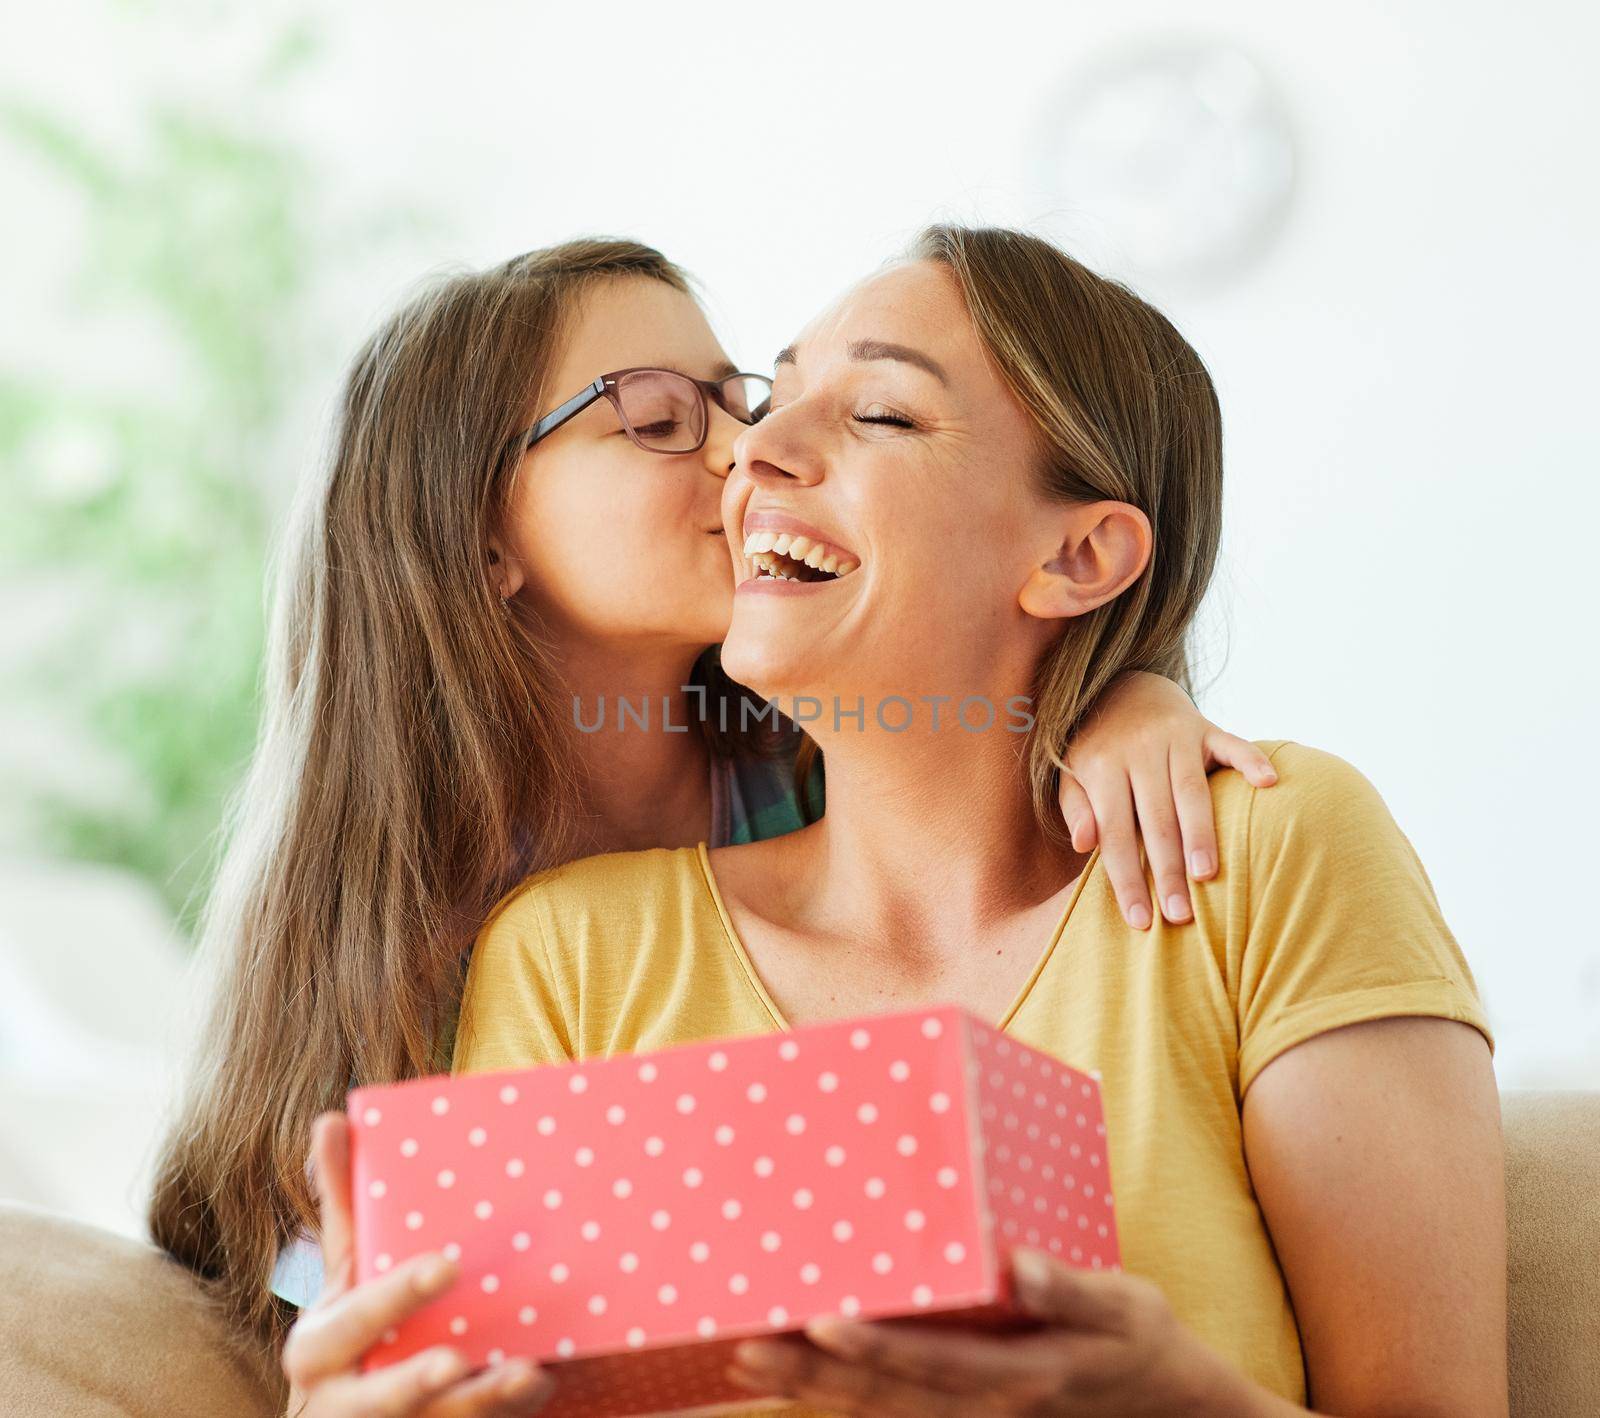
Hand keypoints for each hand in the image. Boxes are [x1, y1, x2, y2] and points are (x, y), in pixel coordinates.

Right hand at [282, 1111, 554, 1417]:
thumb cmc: (353, 1332)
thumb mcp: (343, 1274)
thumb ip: (343, 1204)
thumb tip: (332, 1118)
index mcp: (319, 1346)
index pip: (353, 1320)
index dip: (397, 1296)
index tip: (447, 1266)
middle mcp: (342, 1401)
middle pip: (383, 1396)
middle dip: (420, 1379)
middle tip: (461, 1357)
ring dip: (481, 1404)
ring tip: (529, 1375)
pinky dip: (504, 1417)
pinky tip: (543, 1385)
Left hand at [726, 1248, 1231, 1416]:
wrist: (1163, 1402)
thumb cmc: (1139, 1341)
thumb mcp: (1125, 1308)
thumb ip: (1071, 1289)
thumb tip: (1021, 1265)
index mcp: (1023, 1373)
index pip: (936, 1364)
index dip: (878, 1350)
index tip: (820, 1324)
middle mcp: (986, 1404)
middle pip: (886, 1397)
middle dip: (813, 1377)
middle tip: (746, 1349)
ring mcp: (970, 1416)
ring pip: (878, 1410)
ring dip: (809, 1393)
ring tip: (743, 1367)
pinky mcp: (962, 1410)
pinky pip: (890, 1410)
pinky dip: (837, 1399)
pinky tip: (791, 1382)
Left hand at [1058, 671, 1277, 928]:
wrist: (1120, 687)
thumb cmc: (1095, 749)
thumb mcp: (1071, 776)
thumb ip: (1077, 810)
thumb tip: (1084, 845)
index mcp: (1103, 768)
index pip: (1115, 833)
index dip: (1127, 878)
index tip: (1140, 921)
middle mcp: (1139, 751)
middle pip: (1156, 819)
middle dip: (1167, 871)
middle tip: (1180, 915)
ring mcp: (1175, 737)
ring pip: (1191, 790)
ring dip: (1202, 833)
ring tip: (1208, 876)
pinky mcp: (1205, 726)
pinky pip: (1232, 743)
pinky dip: (1252, 760)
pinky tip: (1268, 784)